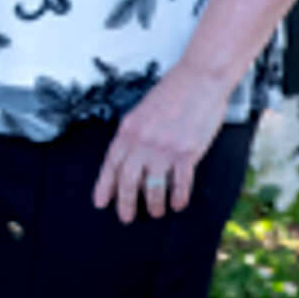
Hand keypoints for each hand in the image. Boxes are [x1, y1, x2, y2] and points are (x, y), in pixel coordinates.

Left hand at [92, 62, 230, 222]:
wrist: (199, 79)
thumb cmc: (172, 93)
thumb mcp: (142, 111)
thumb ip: (134, 134)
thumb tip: (128, 158)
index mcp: (128, 129)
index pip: (111, 164)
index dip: (104, 185)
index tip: (100, 202)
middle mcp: (143, 141)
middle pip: (128, 180)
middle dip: (125, 202)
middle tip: (125, 218)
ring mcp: (165, 148)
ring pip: (153, 187)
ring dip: (153, 204)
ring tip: (154, 213)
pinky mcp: (188, 153)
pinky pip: (180, 183)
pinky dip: (178, 197)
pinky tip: (177, 205)